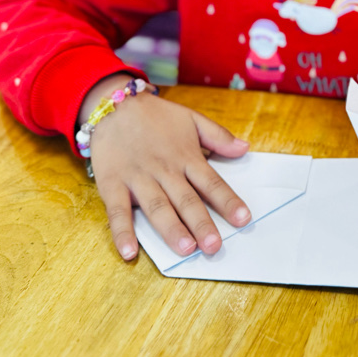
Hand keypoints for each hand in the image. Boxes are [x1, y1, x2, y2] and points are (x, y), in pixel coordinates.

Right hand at [82, 77, 251, 261]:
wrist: (113, 104)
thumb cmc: (155, 116)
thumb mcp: (191, 118)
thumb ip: (217, 135)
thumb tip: (245, 148)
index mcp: (186, 157)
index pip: (211, 182)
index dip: (227, 201)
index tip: (243, 219)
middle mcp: (164, 170)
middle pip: (186, 200)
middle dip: (201, 223)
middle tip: (214, 246)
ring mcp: (138, 178)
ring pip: (157, 207)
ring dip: (171, 229)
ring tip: (185, 248)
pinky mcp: (112, 184)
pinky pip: (117, 211)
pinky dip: (122, 232)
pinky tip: (130, 252)